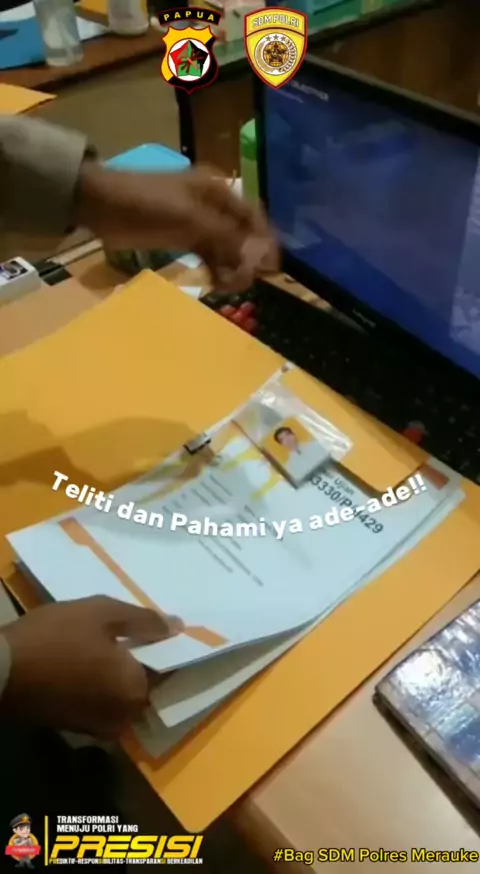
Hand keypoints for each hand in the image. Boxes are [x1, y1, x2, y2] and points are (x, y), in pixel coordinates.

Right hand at [1, 595, 181, 738]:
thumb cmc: (56, 637)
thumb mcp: (103, 613)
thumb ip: (145, 621)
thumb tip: (178, 627)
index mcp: (135, 690)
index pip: (167, 668)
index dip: (163, 646)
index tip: (155, 629)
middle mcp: (122, 716)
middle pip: (143, 683)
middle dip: (139, 659)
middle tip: (127, 632)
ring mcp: (97, 726)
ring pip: (121, 694)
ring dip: (118, 672)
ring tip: (106, 642)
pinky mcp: (75, 726)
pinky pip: (101, 702)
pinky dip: (100, 684)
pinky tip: (88, 661)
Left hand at [76, 161, 278, 291]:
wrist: (100, 204)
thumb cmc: (146, 205)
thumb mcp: (190, 220)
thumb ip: (227, 238)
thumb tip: (261, 258)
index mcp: (218, 191)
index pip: (254, 217)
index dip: (266, 243)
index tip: (273, 271)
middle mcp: (212, 204)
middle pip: (242, 234)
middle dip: (247, 260)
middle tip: (244, 285)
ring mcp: (196, 220)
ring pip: (225, 246)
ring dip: (230, 267)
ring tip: (227, 288)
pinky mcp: (180, 235)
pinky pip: (206, 253)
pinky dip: (213, 267)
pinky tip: (213, 284)